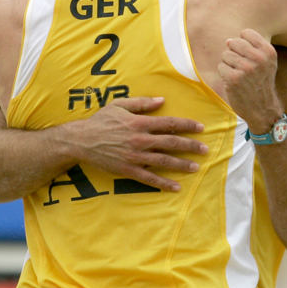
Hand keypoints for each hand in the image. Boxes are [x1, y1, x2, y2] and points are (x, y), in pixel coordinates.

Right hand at [61, 96, 207, 191]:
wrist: (81, 141)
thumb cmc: (100, 121)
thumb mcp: (119, 105)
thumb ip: (141, 103)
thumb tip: (161, 100)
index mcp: (140, 123)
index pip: (169, 123)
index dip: (187, 125)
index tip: (201, 128)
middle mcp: (140, 140)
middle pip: (171, 143)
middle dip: (190, 146)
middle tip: (205, 150)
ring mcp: (135, 156)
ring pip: (164, 161)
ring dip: (181, 165)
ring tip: (196, 167)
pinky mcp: (128, 170)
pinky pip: (149, 178)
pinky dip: (163, 183)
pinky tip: (176, 187)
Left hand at [218, 29, 282, 131]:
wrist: (263, 109)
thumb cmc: (261, 82)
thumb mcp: (266, 62)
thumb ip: (252, 47)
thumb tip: (228, 41)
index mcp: (268, 52)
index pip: (246, 33)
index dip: (242, 43)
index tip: (248, 55)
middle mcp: (259, 59)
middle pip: (233, 42)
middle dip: (233, 53)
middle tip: (241, 67)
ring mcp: (246, 69)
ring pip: (225, 55)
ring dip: (228, 65)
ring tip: (239, 75)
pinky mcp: (234, 79)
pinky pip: (221, 67)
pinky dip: (224, 74)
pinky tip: (234, 82)